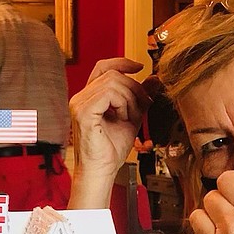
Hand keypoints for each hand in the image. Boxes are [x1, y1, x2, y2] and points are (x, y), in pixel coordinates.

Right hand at [68, 58, 148, 207]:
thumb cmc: (111, 150)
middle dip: (134, 88)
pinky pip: (109, 94)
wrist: (102, 171)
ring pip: (113, 82)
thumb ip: (141, 96)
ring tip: (131, 117)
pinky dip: (123, 104)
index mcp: (90, 97)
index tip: (140, 67)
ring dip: (130, 99)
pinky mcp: (83, 112)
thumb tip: (154, 78)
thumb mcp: (133, 116)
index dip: (122, 62)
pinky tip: (123, 118)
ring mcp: (79, 104)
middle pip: (113, 74)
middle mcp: (81, 98)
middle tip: (143, 106)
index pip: (103, 67)